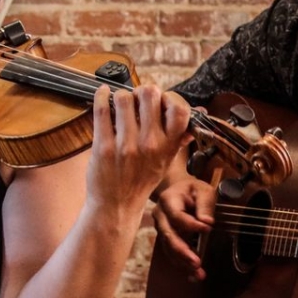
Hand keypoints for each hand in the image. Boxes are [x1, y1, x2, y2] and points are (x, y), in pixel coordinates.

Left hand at [86, 83, 191, 215]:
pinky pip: (101, 110)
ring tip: (119, 103)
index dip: (169, 97)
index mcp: (168, 146)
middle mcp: (150, 144)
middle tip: (136, 99)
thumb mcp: (166, 162)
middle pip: (149, 94)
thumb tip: (197, 117)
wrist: (117, 206)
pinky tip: (102, 93)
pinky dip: (100, 96)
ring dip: (120, 95)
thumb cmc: (141, 181)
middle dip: (141, 91)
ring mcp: (126, 145)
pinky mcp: (103, 146)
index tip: (160, 100)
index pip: (180, 109)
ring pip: (123, 98)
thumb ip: (178, 139)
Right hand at [151, 177, 215, 280]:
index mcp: (168, 200)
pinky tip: (193, 275)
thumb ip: (205, 204)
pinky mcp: (166, 238)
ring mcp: (161, 228)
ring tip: (198, 274)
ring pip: (169, 248)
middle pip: (168, 236)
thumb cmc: (192, 190)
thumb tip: (206, 222)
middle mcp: (160, 216)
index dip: (191, 224)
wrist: (177, 190)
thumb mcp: (203, 189)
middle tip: (197, 263)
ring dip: (183, 262)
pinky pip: (171, 253)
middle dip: (182, 251)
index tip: (208, 228)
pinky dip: (182, 264)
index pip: (177, 216)